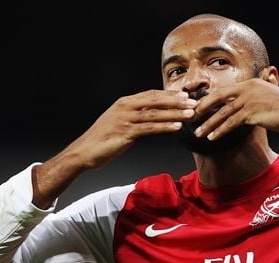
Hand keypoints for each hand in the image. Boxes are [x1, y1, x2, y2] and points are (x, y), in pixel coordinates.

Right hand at [32, 90, 196, 207]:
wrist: (84, 151)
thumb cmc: (103, 139)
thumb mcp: (120, 123)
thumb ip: (135, 117)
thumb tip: (152, 117)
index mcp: (125, 102)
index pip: (152, 95)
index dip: (169, 95)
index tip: (185, 96)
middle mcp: (125, 107)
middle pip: (156, 101)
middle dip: (176, 101)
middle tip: (194, 102)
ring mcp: (125, 119)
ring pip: (155, 114)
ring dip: (175, 114)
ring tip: (191, 114)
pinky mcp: (125, 132)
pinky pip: (150, 128)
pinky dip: (165, 127)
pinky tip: (178, 127)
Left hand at [193, 79, 278, 140]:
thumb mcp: (270, 96)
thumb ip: (256, 97)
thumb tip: (246, 106)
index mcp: (250, 83)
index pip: (223, 90)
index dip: (209, 99)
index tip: (199, 108)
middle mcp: (247, 89)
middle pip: (218, 98)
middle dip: (202, 109)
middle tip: (191, 118)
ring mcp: (249, 100)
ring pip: (222, 113)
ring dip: (208, 124)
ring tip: (198, 133)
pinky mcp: (252, 113)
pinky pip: (231, 123)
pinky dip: (220, 130)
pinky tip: (212, 137)